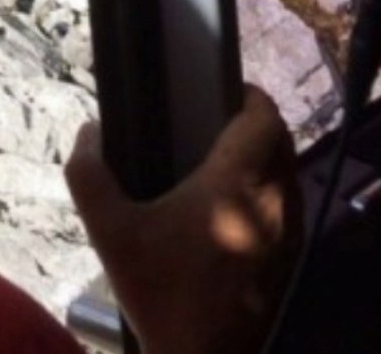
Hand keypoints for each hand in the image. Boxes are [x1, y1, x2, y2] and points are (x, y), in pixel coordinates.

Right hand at [65, 86, 302, 353]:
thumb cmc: (157, 289)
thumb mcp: (107, 230)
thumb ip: (88, 172)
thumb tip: (90, 132)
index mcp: (236, 182)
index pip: (264, 117)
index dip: (250, 95)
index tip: (224, 90)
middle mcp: (274, 201)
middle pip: (281, 141)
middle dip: (255, 124)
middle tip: (216, 122)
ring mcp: (290, 233)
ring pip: (288, 174)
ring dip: (264, 158)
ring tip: (221, 163)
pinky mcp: (292, 260)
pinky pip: (288, 205)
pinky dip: (268, 191)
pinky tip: (230, 209)